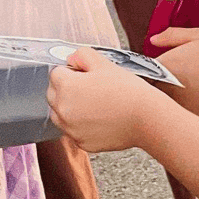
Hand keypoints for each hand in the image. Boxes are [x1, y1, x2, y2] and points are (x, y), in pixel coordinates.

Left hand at [47, 47, 166, 151]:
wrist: (145, 117)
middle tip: (89, 86)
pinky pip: (73, 130)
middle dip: (66, 88)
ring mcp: (71, 129)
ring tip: (94, 102)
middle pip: (53, 94)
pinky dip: (81, 124)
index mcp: (66, 87)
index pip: (55, 73)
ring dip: (70, 107)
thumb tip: (70, 60)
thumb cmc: (127, 90)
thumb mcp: (103, 63)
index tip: (84, 73)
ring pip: (60, 114)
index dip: (70, 70)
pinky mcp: (81, 143)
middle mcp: (63, 111)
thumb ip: (81, 55)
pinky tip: (99, 117)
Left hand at [152, 28, 198, 120]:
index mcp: (167, 64)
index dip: (144, 70)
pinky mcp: (193, 117)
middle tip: (169, 80)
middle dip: (154, 86)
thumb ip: (172, 36)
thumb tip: (152, 40)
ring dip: (168, 99)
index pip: (142, 71)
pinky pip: (181, 116)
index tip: (151, 69)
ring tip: (187, 90)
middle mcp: (169, 86)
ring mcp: (180, 104)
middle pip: (150, 89)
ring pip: (165, 105)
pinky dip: (184, 112)